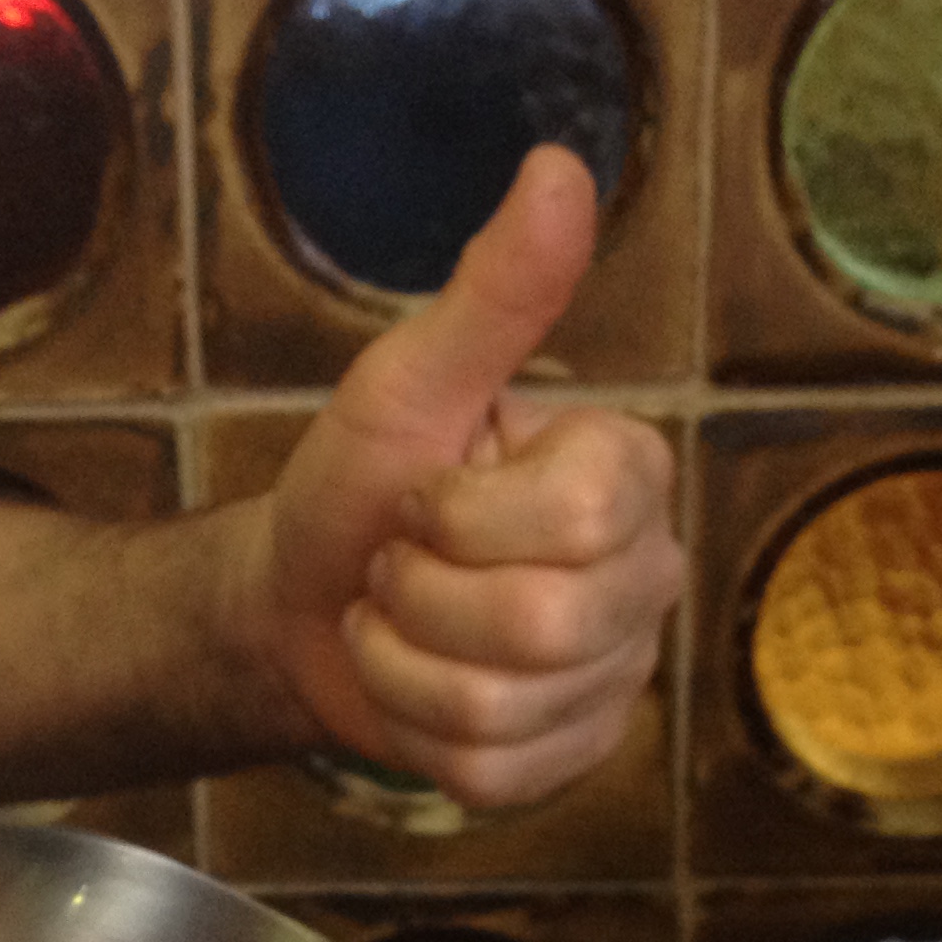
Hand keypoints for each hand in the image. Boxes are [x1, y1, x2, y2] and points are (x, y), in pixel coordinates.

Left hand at [255, 145, 681, 806]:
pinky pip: (496, 771)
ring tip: (397, 621)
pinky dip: (417, 733)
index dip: (464, 514)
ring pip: (509, 706)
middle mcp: (644, 576)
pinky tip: (414, 688)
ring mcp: (613, 678)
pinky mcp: (568, 758)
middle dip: (423, 596)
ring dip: (405, 664)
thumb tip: (560, 169)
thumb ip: (494, 293)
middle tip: (399, 565)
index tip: (426, 494)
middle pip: (546, 623)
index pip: (582, 515)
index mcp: (626, 474)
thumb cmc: (355, 485)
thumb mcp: (408, 380)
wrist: (298, 608)